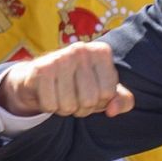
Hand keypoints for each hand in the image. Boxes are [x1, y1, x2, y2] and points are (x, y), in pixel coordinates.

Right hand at [0, 42, 134, 118]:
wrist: (39, 77)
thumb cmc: (78, 83)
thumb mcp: (105, 90)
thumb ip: (122, 101)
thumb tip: (112, 110)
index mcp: (102, 52)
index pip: (109, 93)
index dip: (99, 101)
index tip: (91, 91)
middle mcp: (82, 50)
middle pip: (89, 100)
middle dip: (81, 108)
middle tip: (74, 96)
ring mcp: (60, 57)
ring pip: (69, 105)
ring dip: (64, 109)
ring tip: (60, 95)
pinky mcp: (40, 69)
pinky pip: (50, 105)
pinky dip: (49, 107)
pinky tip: (48, 94)